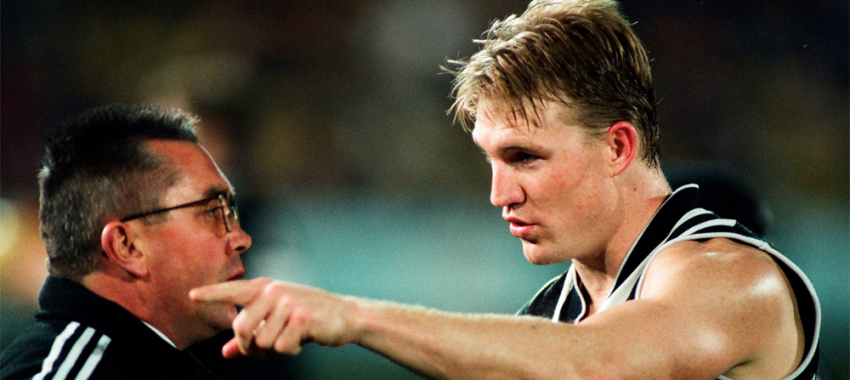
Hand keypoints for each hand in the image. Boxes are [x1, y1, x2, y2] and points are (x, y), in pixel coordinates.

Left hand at [190, 278, 357, 357]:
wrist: (346, 315)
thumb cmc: (308, 316)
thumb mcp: (277, 320)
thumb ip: (250, 334)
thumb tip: (226, 351)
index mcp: (265, 288)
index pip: (232, 290)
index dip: (211, 294)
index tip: (191, 295)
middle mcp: (274, 291)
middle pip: (242, 328)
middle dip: (250, 346)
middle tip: (263, 350)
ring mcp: (288, 303)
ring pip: (262, 341)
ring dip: (276, 347)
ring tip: (292, 336)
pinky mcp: (301, 317)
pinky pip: (281, 347)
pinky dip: (291, 350)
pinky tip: (303, 339)